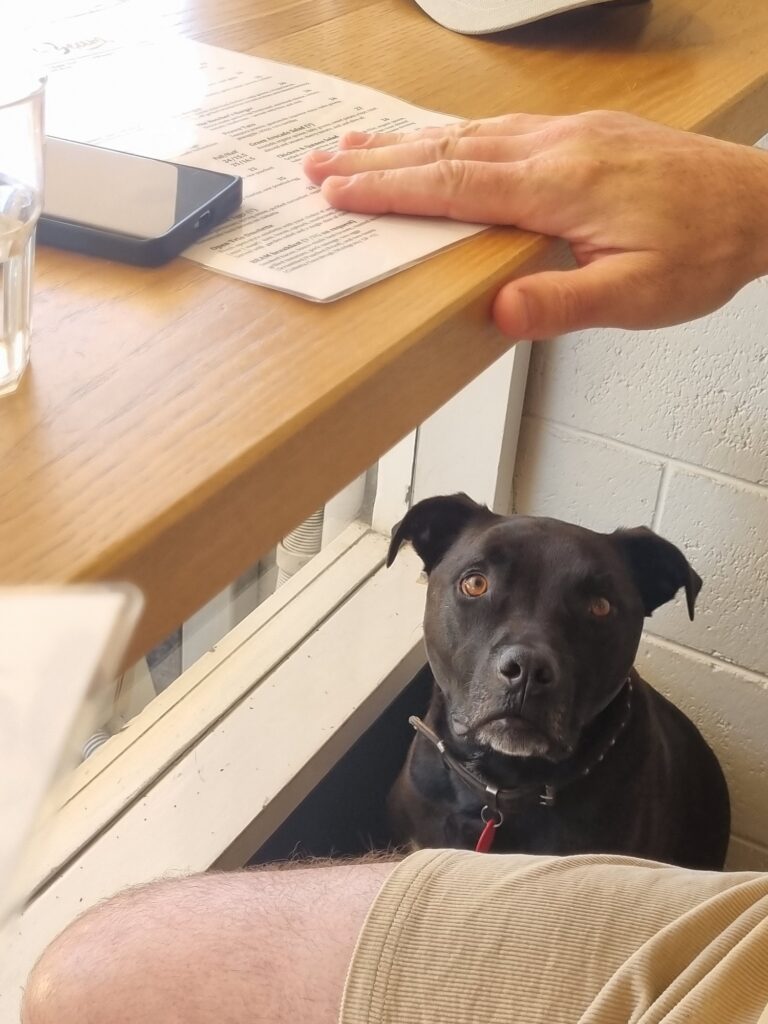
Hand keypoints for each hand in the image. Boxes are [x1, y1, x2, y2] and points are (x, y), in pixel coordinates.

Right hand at [304, 111, 767, 338]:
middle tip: (320, 165)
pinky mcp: (581, 133)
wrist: (759, 204)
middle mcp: (556, 147)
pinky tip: (436, 138)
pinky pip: (497, 126)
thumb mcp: (637, 296)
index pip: (454, 185)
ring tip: (353, 146)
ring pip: (467, 131)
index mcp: (560, 186)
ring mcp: (568, 133)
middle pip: (446, 148)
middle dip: (375, 159)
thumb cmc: (703, 248)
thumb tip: (500, 310)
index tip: (340, 193)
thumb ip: (565, 302)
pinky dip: (450, 133)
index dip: (390, 191)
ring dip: (404, 142)